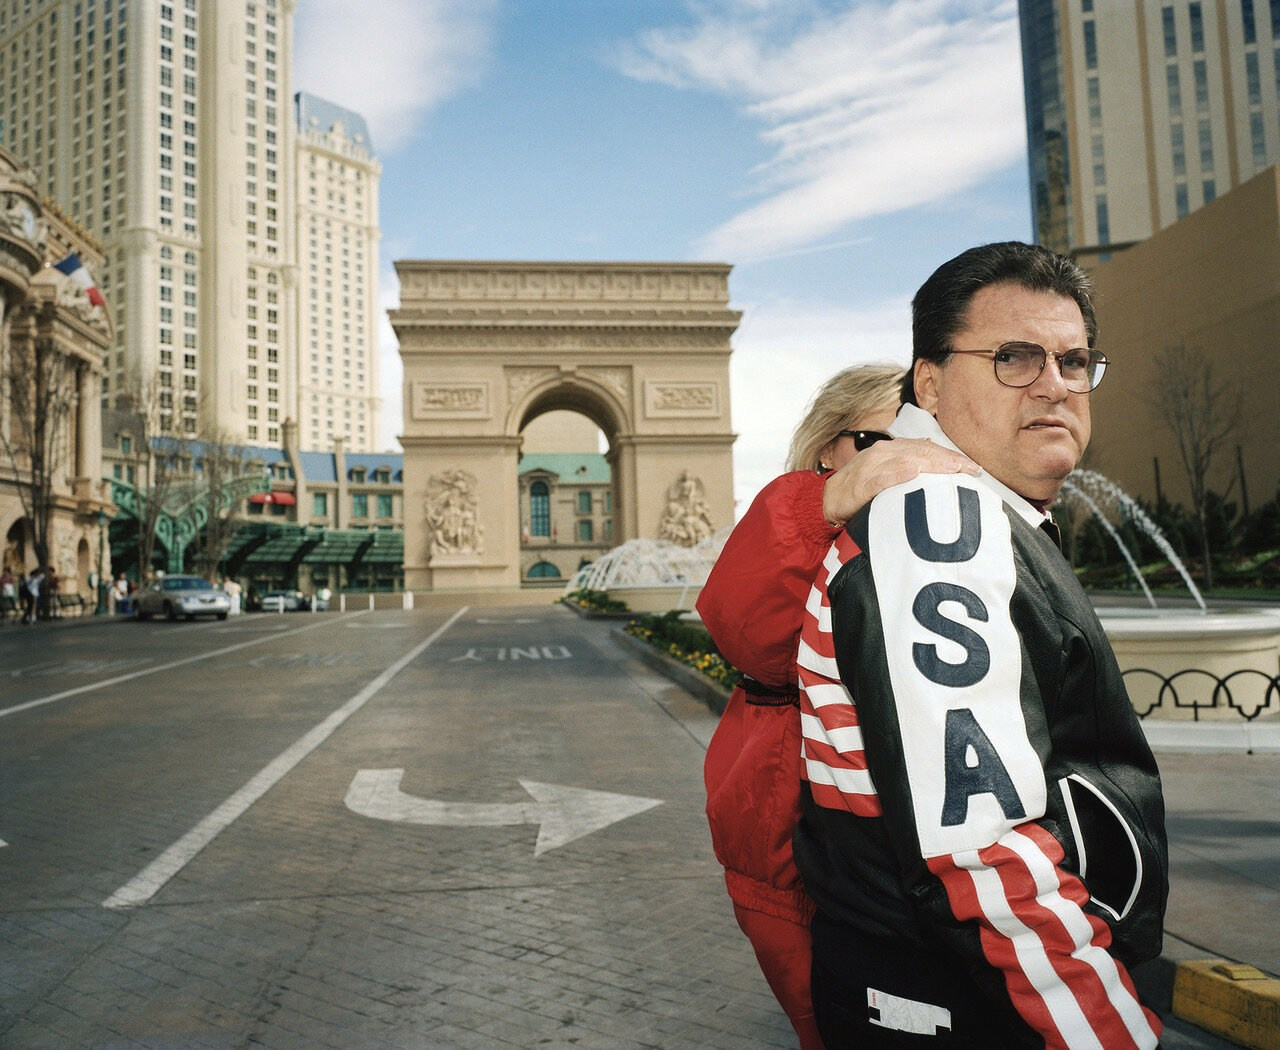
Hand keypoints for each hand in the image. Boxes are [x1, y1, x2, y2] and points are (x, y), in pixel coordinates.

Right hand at [822, 438, 978, 525]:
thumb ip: (907, 462)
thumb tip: (933, 454)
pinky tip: (913, 473)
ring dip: (931, 464)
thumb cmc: (860, 488)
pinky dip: (898, 475)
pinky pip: (882, 478)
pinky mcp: (862, 485)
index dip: (950, 456)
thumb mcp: (886, 472)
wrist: (827, 500)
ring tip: (953, 469)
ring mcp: (872, 468)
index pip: (927, 449)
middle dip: (948, 459)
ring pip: (906, 461)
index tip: (973, 466)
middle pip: (921, 452)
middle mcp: (883, 453)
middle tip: (971, 468)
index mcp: (891, 450)